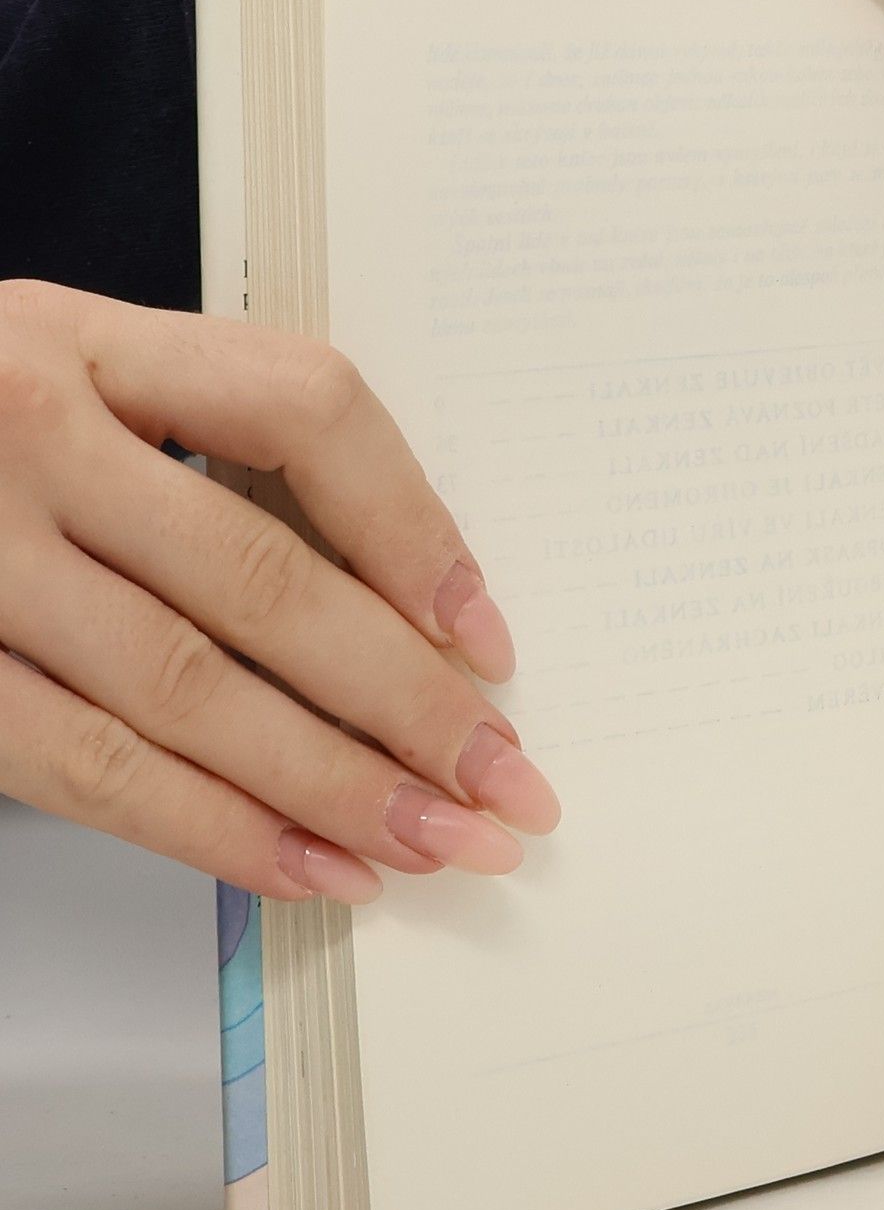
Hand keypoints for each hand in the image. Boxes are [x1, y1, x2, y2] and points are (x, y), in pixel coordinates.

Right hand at [0, 281, 558, 904]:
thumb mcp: (68, 381)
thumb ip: (206, 456)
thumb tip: (411, 614)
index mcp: (86, 341)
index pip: (304, 410)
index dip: (417, 532)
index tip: (494, 645)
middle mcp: (19, 427)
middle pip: (264, 575)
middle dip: (409, 702)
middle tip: (509, 787)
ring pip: (183, 686)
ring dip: (331, 786)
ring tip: (440, 846)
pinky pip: (83, 764)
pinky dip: (210, 829)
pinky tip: (308, 868)